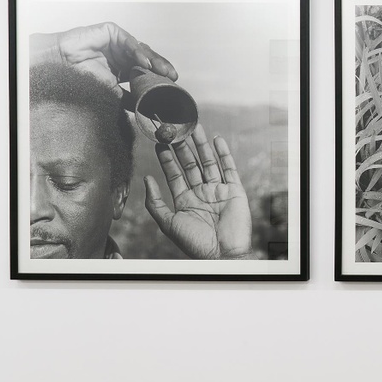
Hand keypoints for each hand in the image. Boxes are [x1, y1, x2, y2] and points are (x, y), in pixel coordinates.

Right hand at [31, 21, 177, 89]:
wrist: (61, 65)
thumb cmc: (81, 76)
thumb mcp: (111, 90)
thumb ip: (128, 97)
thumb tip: (145, 109)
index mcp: (125, 67)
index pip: (147, 71)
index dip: (160, 77)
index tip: (172, 86)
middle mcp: (123, 54)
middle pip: (148, 59)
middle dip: (161, 68)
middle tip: (172, 77)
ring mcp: (118, 42)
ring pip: (142, 50)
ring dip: (154, 61)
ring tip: (163, 71)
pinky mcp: (112, 32)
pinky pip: (129, 41)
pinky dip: (138, 52)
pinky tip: (144, 63)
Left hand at [144, 124, 253, 259]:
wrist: (222, 253)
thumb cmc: (194, 242)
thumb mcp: (168, 223)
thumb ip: (155, 202)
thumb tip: (147, 179)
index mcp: (185, 200)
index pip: (174, 174)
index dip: (167, 158)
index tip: (160, 142)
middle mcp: (201, 193)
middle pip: (191, 164)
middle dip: (183, 147)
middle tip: (176, 129)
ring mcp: (218, 190)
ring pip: (208, 162)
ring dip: (201, 145)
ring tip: (194, 128)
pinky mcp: (234, 190)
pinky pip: (229, 168)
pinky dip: (223, 153)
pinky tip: (217, 140)